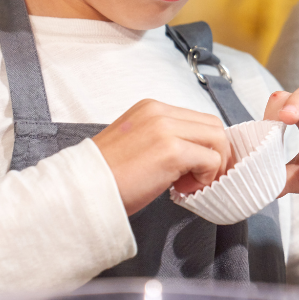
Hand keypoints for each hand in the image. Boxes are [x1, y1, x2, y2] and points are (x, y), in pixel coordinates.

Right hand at [93, 100, 232, 214]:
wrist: (81, 191)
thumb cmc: (106, 176)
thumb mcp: (136, 143)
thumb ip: (164, 139)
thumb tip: (194, 154)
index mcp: (151, 108)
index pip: (197, 119)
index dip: (206, 145)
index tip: (200, 167)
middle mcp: (160, 112)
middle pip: (213, 125)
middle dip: (216, 153)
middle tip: (201, 178)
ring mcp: (166, 129)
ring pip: (217, 139)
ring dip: (212, 166)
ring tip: (188, 185)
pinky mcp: (171, 151)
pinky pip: (210, 160)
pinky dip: (205, 177)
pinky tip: (181, 189)